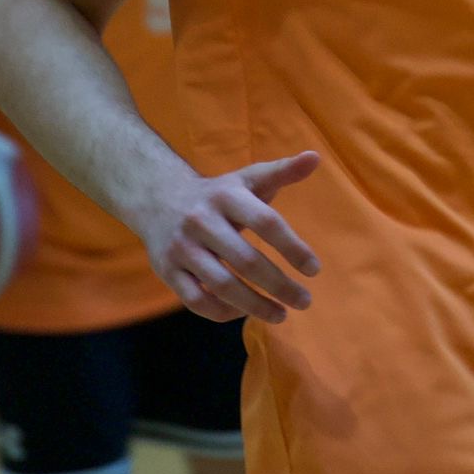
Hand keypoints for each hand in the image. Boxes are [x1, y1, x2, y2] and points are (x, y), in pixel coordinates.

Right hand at [140, 150, 321, 324]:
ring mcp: (182, 247)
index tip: (314, 270)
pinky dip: (223, 312)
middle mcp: (202, 220)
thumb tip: (315, 158)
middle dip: (279, 285)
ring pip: (222, 285)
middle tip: (304, 301)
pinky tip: (244, 313)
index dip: (293, 247)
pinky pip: (196, 300)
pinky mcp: (167, 270)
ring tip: (281, 315)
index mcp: (227, 195)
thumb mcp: (248, 178)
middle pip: (246, 260)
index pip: (266, 222)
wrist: (158, 198)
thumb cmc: (218, 194)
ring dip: (255, 306)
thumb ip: (282, 172)